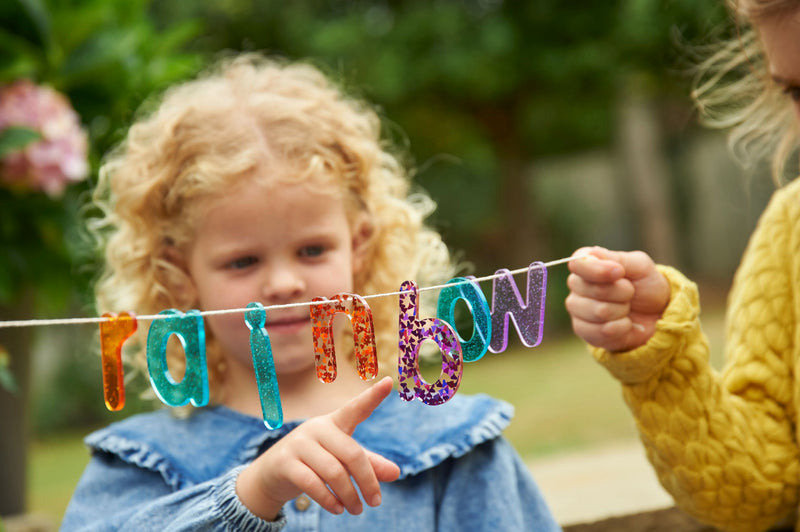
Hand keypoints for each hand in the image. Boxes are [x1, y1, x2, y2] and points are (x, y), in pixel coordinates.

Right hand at [236, 376, 400, 520]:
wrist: (270, 475)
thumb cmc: (314, 463)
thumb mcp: (342, 461)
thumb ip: (368, 465)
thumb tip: (396, 473)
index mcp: (334, 422)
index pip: (356, 408)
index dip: (373, 396)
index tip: (390, 381)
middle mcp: (317, 428)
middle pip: (352, 454)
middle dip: (368, 481)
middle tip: (376, 502)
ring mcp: (299, 444)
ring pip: (334, 472)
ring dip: (349, 496)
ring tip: (357, 510)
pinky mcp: (285, 463)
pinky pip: (313, 484)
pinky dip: (330, 500)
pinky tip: (338, 509)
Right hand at [565, 246, 669, 351]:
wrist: (655, 314)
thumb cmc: (645, 285)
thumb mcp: (639, 266)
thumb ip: (618, 258)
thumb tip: (595, 255)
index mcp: (587, 264)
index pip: (577, 264)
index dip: (598, 270)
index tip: (620, 273)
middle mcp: (576, 285)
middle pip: (594, 290)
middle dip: (622, 293)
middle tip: (630, 292)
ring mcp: (577, 309)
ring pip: (600, 312)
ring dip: (622, 311)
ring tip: (626, 308)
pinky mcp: (583, 330)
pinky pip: (601, 332)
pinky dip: (621, 328)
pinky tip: (624, 323)